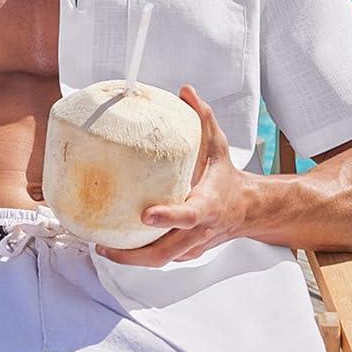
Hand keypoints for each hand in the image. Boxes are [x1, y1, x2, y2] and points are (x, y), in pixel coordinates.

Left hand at [95, 84, 249, 265]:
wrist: (249, 209)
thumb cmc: (227, 176)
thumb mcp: (219, 145)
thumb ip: (203, 118)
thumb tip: (185, 90)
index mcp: (207, 204)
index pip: (188, 215)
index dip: (168, 217)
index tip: (145, 215)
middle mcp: (200, 230)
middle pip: (166, 252)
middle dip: (133, 255)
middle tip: (104, 245)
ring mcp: (193, 245)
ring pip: (161, 260)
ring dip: (131, 259)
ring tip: (102, 247)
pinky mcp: (187, 252)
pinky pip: (162, 259)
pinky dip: (140, 257)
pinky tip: (118, 247)